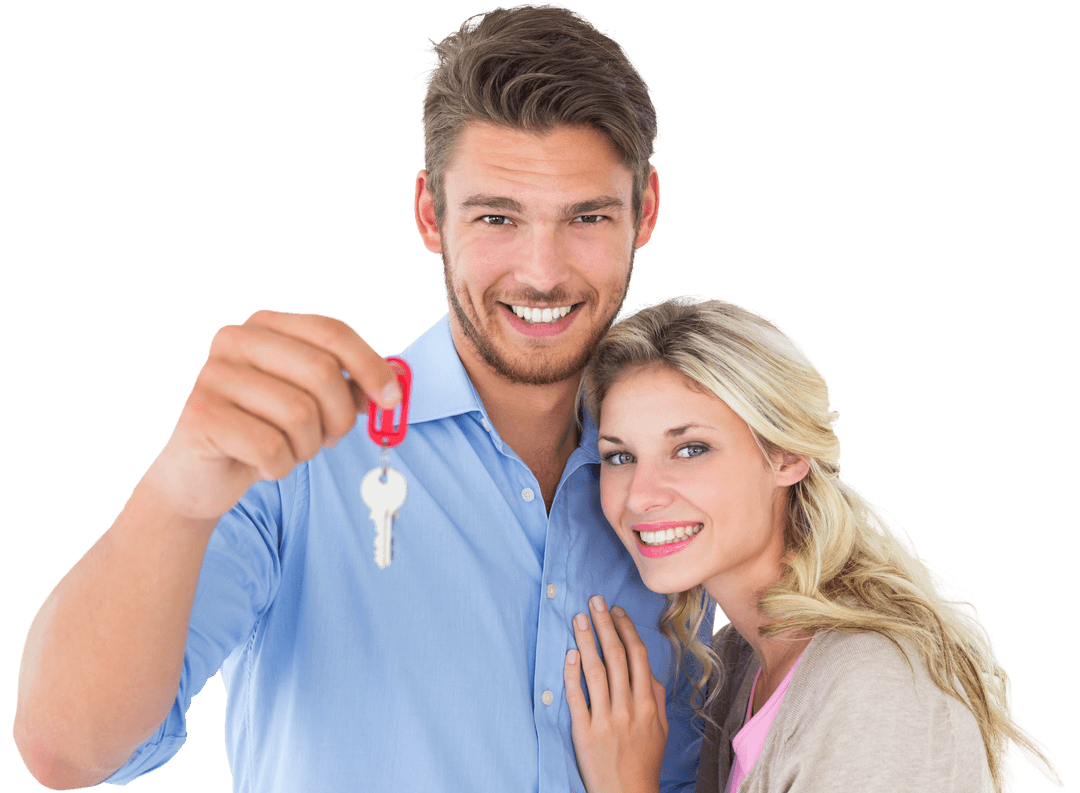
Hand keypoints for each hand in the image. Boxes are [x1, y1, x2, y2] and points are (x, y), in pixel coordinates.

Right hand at [145, 310, 400, 520]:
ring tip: (288, 451)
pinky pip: (271, 446)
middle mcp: (232, 340)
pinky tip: (261, 465)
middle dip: (340, 416)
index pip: (331, 331)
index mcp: (263, 326)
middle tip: (332, 439)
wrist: (191, 479)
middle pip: (322, 372)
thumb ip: (344, 388)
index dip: (370, 365)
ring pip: (300, 413)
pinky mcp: (198, 415)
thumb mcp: (306, 406)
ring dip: (307, 446)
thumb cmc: (256, 434)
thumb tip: (388, 389)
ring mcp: (210, 375)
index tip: (391, 399)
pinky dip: (279, 466)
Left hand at [565, 596, 667, 792]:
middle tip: (594, 601)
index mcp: (648, 704)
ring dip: (586, 641)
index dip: (626, 629)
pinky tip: (569, 655)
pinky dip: (572, 674)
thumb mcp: (661, 728)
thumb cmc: (644, 761)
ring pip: (596, 672)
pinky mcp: (584, 732)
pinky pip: (576, 697)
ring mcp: (605, 720)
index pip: (638, 656)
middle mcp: (628, 708)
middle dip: (605, 625)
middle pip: (617, 657)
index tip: (615, 611)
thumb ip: (655, 695)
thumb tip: (646, 667)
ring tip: (578, 619)